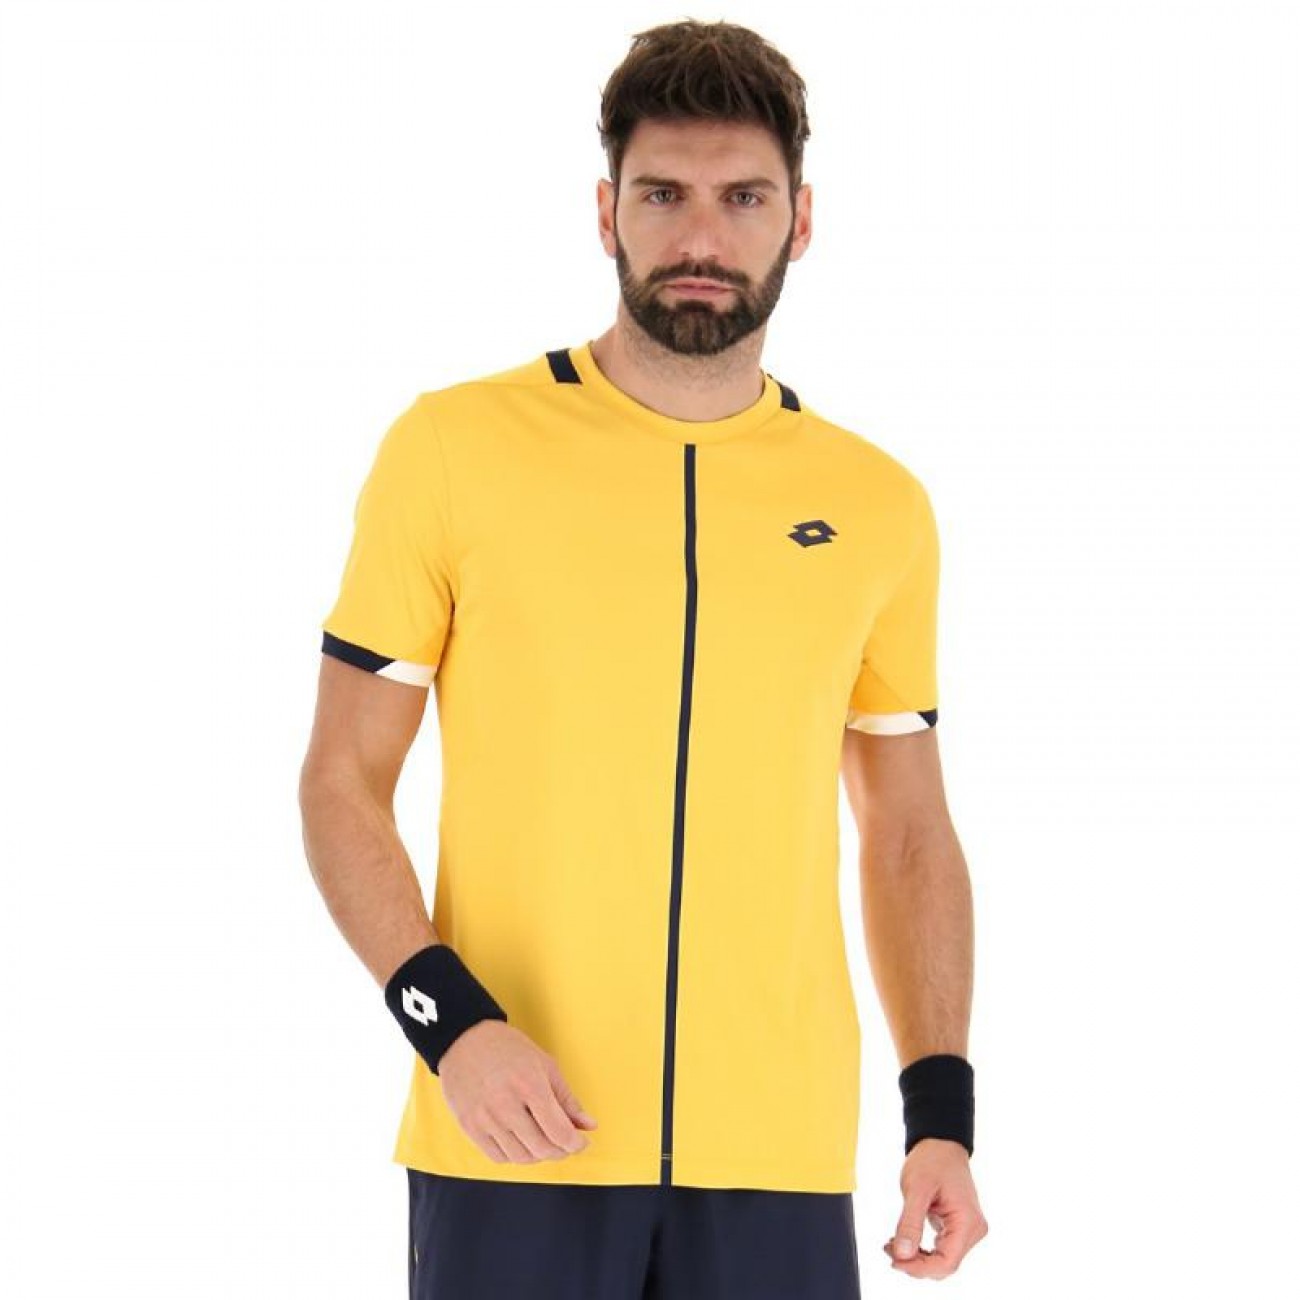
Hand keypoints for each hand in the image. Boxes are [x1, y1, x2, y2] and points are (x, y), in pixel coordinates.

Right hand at [436, 1019, 598, 1163]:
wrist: (464, 1039)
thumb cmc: (507, 1048)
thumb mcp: (545, 1065)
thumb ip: (567, 1099)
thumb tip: (589, 1125)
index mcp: (530, 1085)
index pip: (559, 1132)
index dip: (575, 1143)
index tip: (580, 1142)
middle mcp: (506, 1105)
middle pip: (542, 1148)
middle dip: (560, 1151)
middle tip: (564, 1143)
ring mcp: (485, 1118)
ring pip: (521, 1157)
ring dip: (538, 1155)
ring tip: (543, 1140)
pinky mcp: (469, 1127)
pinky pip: (498, 1157)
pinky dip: (515, 1155)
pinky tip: (521, 1141)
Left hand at [882, 1138, 987, 1278]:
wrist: (941, 1143)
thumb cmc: (932, 1159)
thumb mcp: (916, 1189)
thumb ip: (910, 1223)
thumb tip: (902, 1255)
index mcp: (968, 1222)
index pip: (946, 1262)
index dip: (919, 1268)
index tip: (895, 1262)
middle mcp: (973, 1230)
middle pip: (945, 1264)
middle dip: (915, 1263)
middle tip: (889, 1250)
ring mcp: (967, 1229)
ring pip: (942, 1259)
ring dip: (917, 1258)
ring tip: (892, 1244)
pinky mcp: (958, 1227)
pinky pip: (941, 1248)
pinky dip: (922, 1249)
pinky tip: (904, 1241)